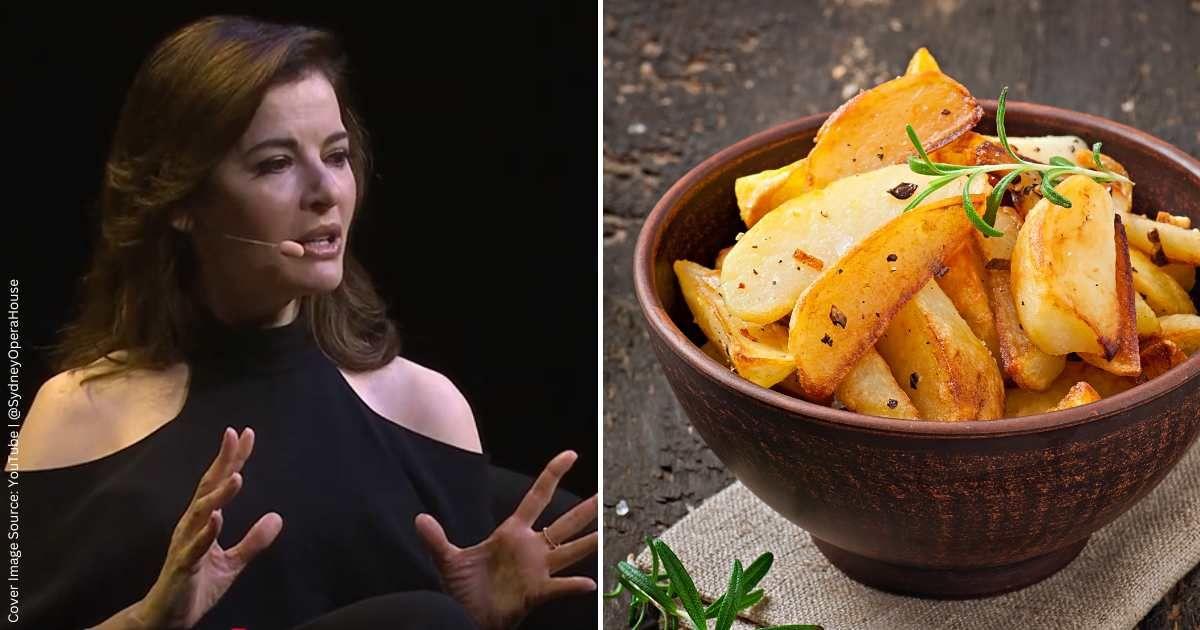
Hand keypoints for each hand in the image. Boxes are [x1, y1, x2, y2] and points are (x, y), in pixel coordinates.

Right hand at [135, 427, 282, 628]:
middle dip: (223, 461)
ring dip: (219, 495)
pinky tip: (218, 519)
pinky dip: (206, 533)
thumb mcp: (232, 562)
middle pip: (208, 487)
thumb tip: (277, 517)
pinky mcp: (183, 566)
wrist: (168, 617)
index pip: (219, 483)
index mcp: (202, 521)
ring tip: (237, 476)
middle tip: (235, 436)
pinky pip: (194, 548)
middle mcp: (191, 526)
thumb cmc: (195, 584)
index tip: (246, 434)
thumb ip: (253, 541)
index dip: (233, 459)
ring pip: (201, 513)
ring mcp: (185, 545)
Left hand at [415, 451, 597, 629]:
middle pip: (564, 523)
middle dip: (585, 509)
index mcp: (512, 533)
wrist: (463, 619)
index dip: (553, 474)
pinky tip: (589, 584)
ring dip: (590, 542)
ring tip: (609, 532)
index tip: (571, 455)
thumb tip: (419, 518)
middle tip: (606, 493)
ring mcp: (537, 570)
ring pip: (571, 551)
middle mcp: (531, 548)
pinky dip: (573, 586)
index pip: (537, 496)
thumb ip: (437, 539)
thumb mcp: (448, 561)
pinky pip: (559, 587)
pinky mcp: (536, 592)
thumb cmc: (461, 591)